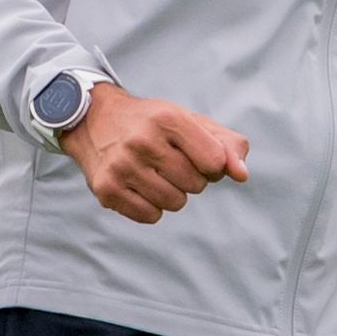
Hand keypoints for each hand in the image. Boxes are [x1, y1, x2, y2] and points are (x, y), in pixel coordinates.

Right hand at [59, 85, 250, 225]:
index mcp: (168, 119)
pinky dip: (151, 206)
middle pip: (196, 185)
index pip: (215, 162)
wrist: (93, 120)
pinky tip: (139, 185)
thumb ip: (226, 145)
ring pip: (174, 203)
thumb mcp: (190, 121)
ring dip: (172, 193)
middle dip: (190, 177)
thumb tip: (242, 175)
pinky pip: (150, 216)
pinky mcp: (107, 189)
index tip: (196, 153)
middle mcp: (143, 141)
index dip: (212, 163)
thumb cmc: (152, 123)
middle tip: (169, 161)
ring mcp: (122, 166)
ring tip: (154, 173)